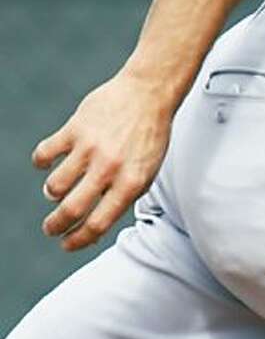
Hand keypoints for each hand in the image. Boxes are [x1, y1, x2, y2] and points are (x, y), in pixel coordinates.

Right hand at [33, 70, 173, 251]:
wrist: (148, 94)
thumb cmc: (148, 137)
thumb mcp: (146, 173)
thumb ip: (123, 197)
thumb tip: (94, 225)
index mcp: (131, 184)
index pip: (98, 223)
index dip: (78, 240)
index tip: (66, 244)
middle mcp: (109, 168)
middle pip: (72, 209)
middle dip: (56, 226)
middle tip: (50, 229)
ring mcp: (90, 148)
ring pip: (55, 185)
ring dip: (51, 194)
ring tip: (54, 193)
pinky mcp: (74, 128)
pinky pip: (45, 153)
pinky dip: (41, 163)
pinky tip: (46, 164)